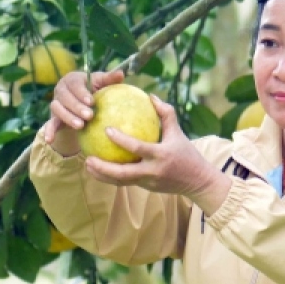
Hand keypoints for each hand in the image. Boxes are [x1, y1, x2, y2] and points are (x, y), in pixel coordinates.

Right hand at [42, 69, 123, 155]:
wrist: (81, 103)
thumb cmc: (94, 90)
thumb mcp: (101, 84)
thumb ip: (109, 79)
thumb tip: (121, 74)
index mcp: (72, 79)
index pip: (75, 84)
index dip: (82, 93)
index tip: (92, 102)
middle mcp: (61, 90)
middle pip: (65, 97)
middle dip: (76, 107)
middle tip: (89, 116)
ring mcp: (56, 104)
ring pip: (57, 109)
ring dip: (68, 117)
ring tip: (80, 126)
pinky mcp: (53, 117)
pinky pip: (49, 123)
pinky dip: (49, 131)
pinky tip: (50, 139)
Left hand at [84, 95, 232, 214]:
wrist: (197, 182)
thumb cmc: (187, 153)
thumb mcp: (178, 132)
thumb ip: (166, 114)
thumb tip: (150, 96)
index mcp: (161, 155)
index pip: (138, 148)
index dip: (121, 140)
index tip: (106, 129)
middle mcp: (152, 171)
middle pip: (123, 174)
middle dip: (103, 168)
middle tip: (87, 158)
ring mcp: (148, 182)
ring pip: (120, 182)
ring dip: (101, 176)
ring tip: (87, 164)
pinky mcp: (145, 188)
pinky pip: (124, 183)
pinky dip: (110, 177)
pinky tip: (98, 169)